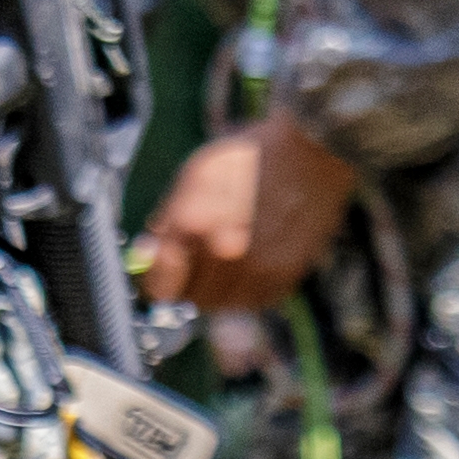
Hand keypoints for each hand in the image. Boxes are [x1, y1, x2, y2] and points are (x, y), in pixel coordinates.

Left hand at [133, 113, 359, 319]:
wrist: (310, 153)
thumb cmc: (251, 157)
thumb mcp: (192, 178)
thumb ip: (168, 223)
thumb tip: (148, 256)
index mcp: (194, 226)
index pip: (160, 287)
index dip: (157, 280)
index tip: (160, 273)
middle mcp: (226, 254)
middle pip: (191, 299)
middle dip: (187, 282)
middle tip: (194, 261)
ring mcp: (259, 269)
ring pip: (223, 304)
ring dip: (218, 287)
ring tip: (226, 256)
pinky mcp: (285, 276)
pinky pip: (254, 300)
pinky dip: (247, 288)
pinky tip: (251, 259)